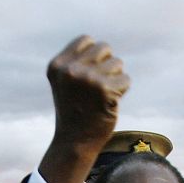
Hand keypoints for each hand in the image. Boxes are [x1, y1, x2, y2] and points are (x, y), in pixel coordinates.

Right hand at [39, 36, 129, 182]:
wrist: (74, 142)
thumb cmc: (73, 110)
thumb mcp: (65, 82)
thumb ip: (78, 61)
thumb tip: (102, 46)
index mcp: (57, 66)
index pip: (86, 40)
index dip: (92, 55)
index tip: (86, 74)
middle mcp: (70, 70)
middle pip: (104, 48)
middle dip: (105, 65)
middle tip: (96, 87)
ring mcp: (88, 79)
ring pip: (117, 63)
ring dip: (114, 78)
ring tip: (101, 96)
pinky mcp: (105, 89)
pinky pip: (126, 79)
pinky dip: (122, 91)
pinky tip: (108, 103)